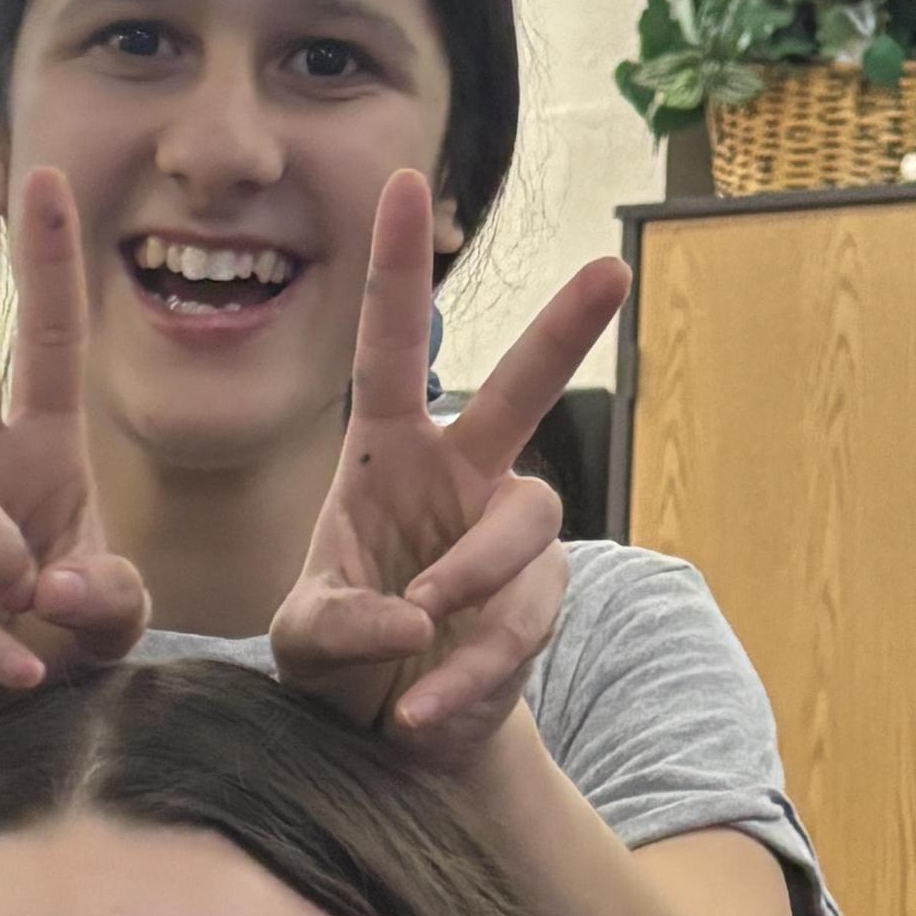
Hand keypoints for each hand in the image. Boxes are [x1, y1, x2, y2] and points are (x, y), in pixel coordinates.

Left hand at [270, 175, 627, 777]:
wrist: (395, 734)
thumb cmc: (342, 660)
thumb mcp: (304, 642)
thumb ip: (333, 624)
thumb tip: (415, 617)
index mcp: (387, 455)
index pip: (387, 350)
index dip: (395, 269)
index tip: (401, 182)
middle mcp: (461, 477)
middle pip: (523, 393)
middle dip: (565, 331)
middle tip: (611, 269)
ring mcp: (508, 540)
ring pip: (524, 522)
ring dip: (472, 574)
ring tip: (418, 631)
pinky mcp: (537, 606)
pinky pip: (517, 624)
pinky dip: (465, 674)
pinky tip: (416, 716)